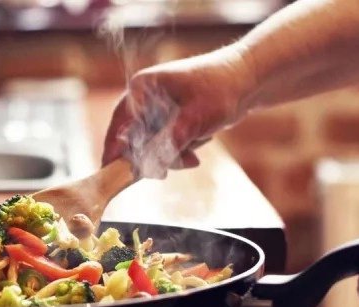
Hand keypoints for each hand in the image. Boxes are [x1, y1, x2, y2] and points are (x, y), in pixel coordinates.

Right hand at [102, 45, 256, 177]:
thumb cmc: (220, 90)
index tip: (110, 173)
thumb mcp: (193, 120)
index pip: (119, 126)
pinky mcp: (169, 118)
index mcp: (141, 89)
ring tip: (193, 155)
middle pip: (133, 140)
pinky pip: (164, 144)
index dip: (114, 151)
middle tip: (165, 173)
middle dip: (153, 157)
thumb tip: (148, 168)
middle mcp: (144, 98)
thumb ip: (168, 144)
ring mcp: (156, 109)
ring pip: (151, 145)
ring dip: (171, 156)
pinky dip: (178, 151)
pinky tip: (196, 148)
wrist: (249, 81)